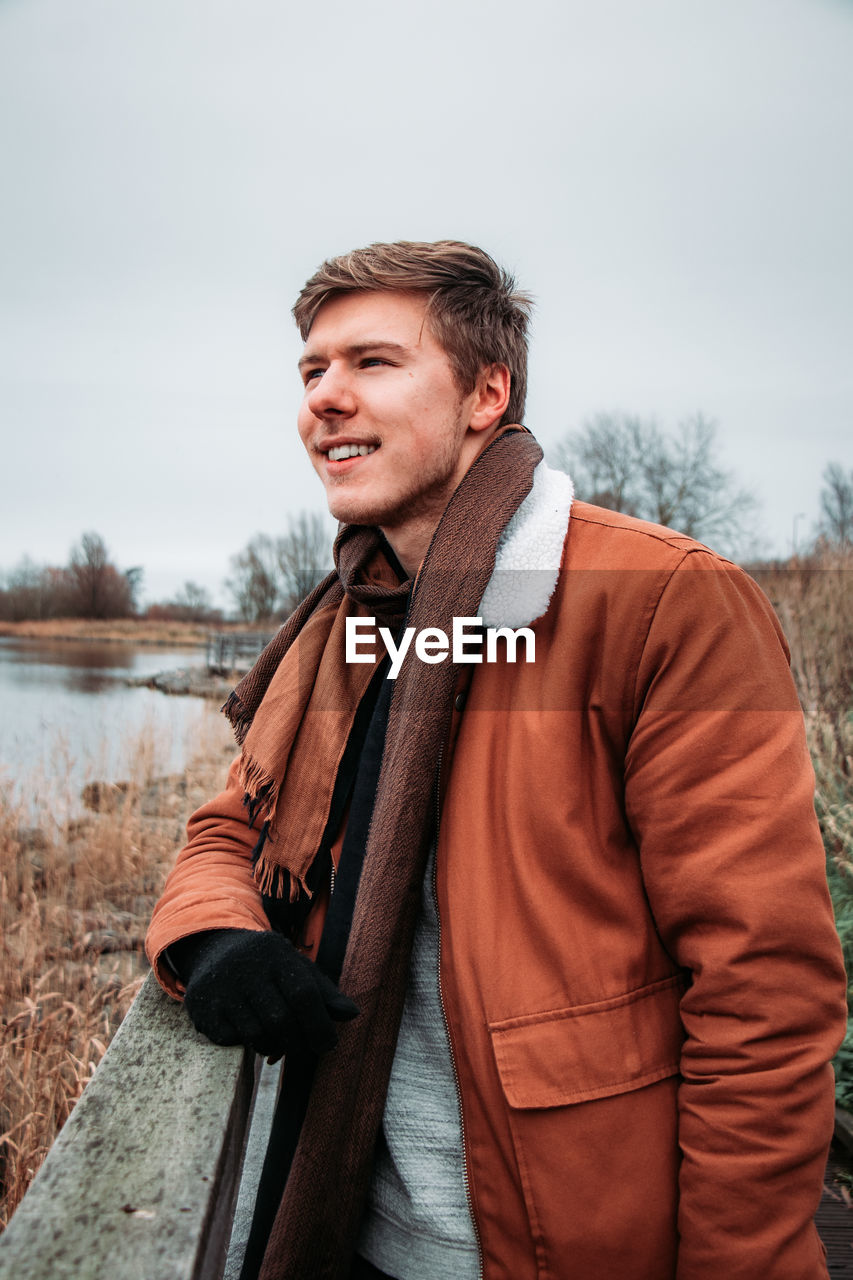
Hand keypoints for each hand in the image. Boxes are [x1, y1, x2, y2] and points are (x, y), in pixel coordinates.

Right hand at [172, 928, 358, 1057]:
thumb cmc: (267, 965)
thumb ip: (323, 992)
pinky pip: (232, 1040)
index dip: (319, 1025)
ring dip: (272, 1047)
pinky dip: (245, 1043)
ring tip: (277, 1040)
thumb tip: (352, 1014)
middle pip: (281, 1020)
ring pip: (257, 1035)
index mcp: (276, 954)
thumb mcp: (296, 968)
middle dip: (297, 1043)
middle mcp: (247, 968)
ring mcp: (222, 988)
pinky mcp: (203, 1007)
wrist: (215, 950)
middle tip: (304, 1049)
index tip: (328, 1045)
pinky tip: (247, 1030)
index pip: (303, 994)